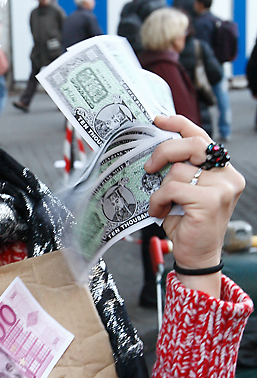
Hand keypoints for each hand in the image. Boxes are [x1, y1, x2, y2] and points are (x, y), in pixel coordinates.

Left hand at [145, 116, 243, 295]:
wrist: (196, 256)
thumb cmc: (187, 224)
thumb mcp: (183, 192)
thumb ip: (179, 170)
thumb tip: (156, 149)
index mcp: (222, 170)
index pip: (202, 137)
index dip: (179, 125)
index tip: (159, 120)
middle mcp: (228, 175)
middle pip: (191, 145)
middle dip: (164, 152)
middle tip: (149, 167)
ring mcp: (222, 187)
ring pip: (177, 170)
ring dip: (160, 188)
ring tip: (161, 204)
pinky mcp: (210, 200)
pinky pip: (173, 188)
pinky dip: (159, 200)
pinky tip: (160, 212)